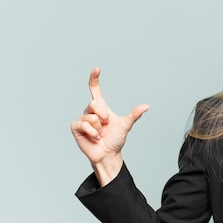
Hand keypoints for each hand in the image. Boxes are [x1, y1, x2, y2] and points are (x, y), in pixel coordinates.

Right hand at [71, 68, 149, 184]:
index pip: (95, 89)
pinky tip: (95, 138)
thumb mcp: (126, 125)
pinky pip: (83, 124)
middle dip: (103, 115)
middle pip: (94, 103)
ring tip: (100, 134)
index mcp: (101, 108)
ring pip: (90, 116)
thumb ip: (134, 115)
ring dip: (99, 128)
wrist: (108, 154)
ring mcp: (82, 118)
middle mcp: (90, 111)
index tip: (97, 69)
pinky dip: (92, 132)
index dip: (94, 79)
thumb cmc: (115, 140)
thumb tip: (147, 106)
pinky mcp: (76, 127)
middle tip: (106, 125)